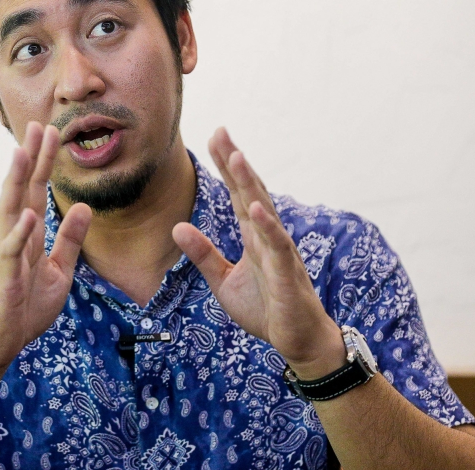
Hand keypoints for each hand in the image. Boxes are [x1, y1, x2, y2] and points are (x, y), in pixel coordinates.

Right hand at [0, 122, 91, 375]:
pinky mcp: (5, 281)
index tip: (50, 132)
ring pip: (9, 213)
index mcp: (28, 236)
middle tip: (38, 125)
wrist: (0, 344)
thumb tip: (84, 206)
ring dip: (16, 183)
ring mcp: (7, 258)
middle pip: (21, 192)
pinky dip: (19, 234)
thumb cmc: (25, 309)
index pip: (36, 192)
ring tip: (23, 153)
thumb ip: (70, 240)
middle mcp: (14, 239)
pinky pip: (11, 254)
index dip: (44, 163)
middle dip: (30, 159)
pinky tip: (28, 215)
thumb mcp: (59, 271)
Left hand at [172, 127, 345, 379]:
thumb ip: (203, 254)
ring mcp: (279, 254)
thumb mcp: (222, 281)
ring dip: (250, 184)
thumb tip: (177, 226)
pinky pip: (277, 247)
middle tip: (221, 132)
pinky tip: (255, 208)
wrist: (297, 342)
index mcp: (252, 237)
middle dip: (235, 163)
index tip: (215, 136)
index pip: (237, 194)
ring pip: (264, 212)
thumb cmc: (266, 309)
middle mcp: (267, 238)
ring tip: (236, 157)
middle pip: (249, 192)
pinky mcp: (287, 276)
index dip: (226, 166)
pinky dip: (267, 226)